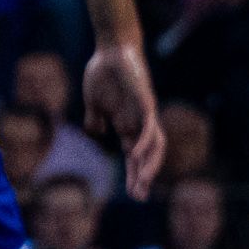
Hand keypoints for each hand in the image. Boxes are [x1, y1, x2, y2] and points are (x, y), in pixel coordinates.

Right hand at [83, 42, 164, 200]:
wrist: (111, 51)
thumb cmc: (103, 74)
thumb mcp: (94, 103)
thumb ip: (96, 119)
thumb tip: (96, 132)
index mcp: (126, 126)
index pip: (134, 157)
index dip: (134, 175)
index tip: (133, 194)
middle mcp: (138, 124)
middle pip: (146, 156)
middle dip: (143, 177)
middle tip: (139, 197)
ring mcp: (144, 114)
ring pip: (154, 146)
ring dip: (149, 165)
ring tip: (143, 182)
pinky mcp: (146, 103)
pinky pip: (149, 126)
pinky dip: (144, 141)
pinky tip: (135, 153)